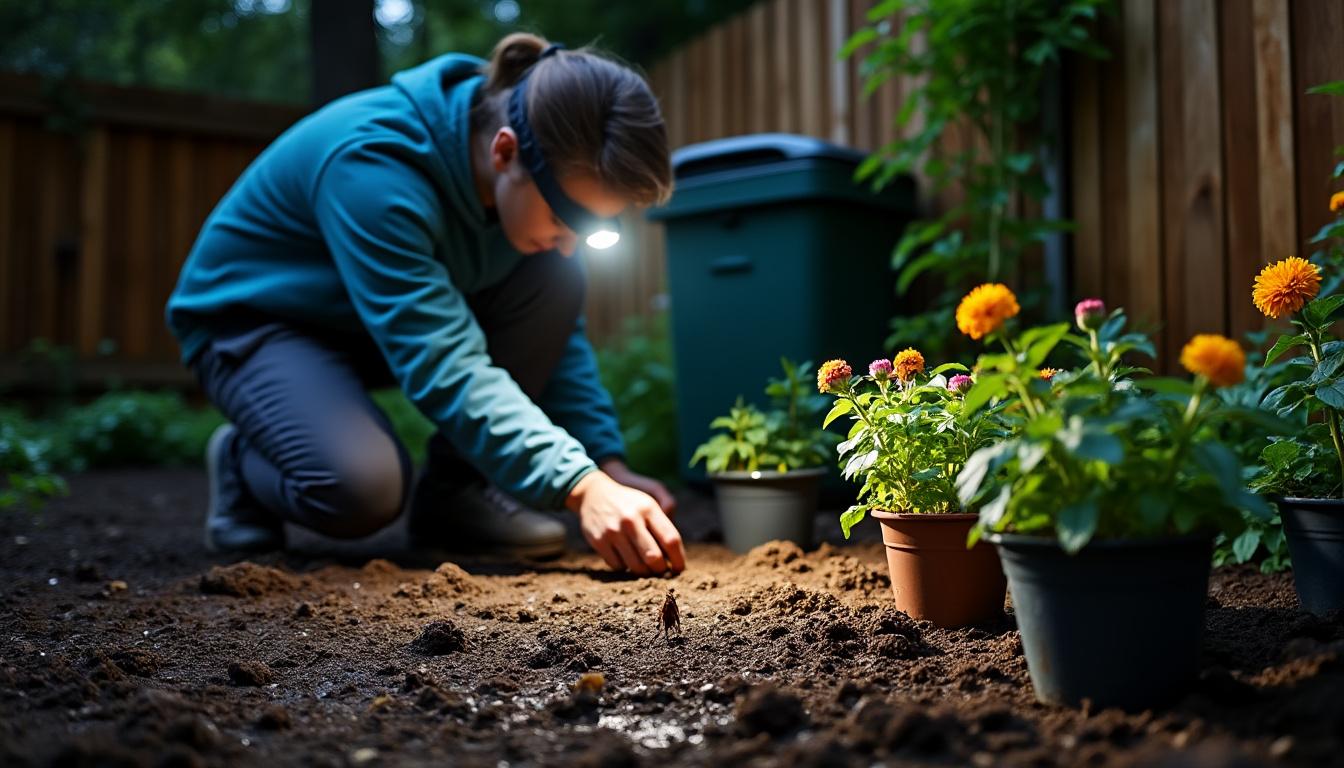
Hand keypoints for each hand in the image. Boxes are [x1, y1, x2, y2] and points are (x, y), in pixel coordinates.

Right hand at [566, 470, 685, 574]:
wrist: (594, 495)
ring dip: (643, 571)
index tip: (679, 569)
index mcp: (648, 509)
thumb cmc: (630, 505)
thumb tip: (675, 560)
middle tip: (661, 570)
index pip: (671, 540)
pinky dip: (624, 567)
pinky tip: (625, 557)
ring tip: (644, 565)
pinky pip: (619, 566)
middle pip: (654, 558)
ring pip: (636, 567)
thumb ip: (664, 528)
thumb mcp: (649, 506)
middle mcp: (631, 519)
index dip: (678, 559)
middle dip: (660, 570)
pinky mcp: (599, 541)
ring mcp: (613, 531)